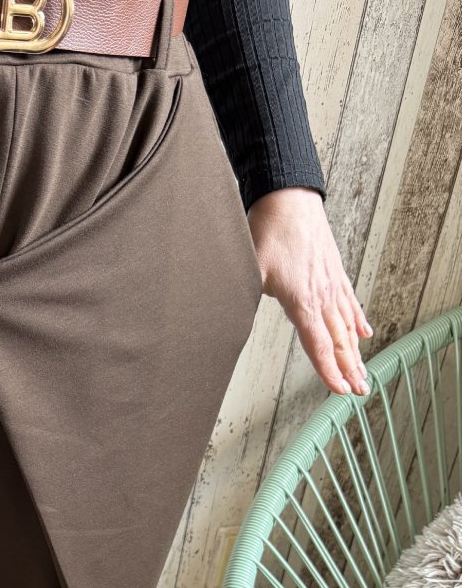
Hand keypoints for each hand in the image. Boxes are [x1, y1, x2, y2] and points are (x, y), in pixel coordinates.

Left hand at [247, 186, 372, 396]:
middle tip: (360, 392)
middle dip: (350, 369)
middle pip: (339, 340)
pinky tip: (364, 333)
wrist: (289, 195)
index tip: (340, 391)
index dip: (329, 371)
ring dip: (356, 352)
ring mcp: (331, 282)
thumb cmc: (269, 229)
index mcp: (303, 300)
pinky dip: (357, 320)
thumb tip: (222, 320)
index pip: (319, 344)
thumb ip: (241, 296)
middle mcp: (323, 294)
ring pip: (347, 324)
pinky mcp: (333, 270)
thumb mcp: (249, 268)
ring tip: (364, 373)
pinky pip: (349, 301)